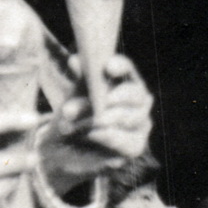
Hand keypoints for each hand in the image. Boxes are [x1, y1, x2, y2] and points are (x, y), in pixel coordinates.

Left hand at [38, 55, 152, 189]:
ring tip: (73, 122)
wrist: (66, 146)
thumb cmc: (75, 113)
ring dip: (98, 119)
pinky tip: (90, 134)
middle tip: (93, 102)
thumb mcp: (73, 95)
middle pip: (134, 94)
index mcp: (123, 80)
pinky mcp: (135, 146)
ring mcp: (141, 123)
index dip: (120, 66)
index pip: (127, 69)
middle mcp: (138, 100)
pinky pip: (127, 141)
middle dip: (108, 98)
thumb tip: (76, 61)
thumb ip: (78, 80)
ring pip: (129, 117)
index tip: (107, 67)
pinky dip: (107, 137)